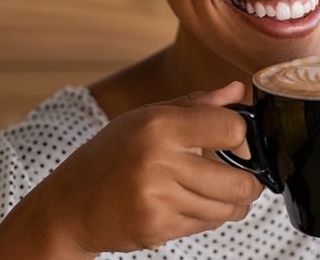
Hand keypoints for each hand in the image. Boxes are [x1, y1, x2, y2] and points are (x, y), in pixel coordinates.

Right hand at [0, 81, 262, 256]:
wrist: (69, 203)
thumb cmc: (112, 154)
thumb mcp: (147, 117)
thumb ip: (197, 104)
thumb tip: (237, 90)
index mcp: (159, 125)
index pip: (231, 129)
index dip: (244, 140)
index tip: (238, 146)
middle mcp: (158, 161)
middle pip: (238, 182)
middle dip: (249, 184)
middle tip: (244, 180)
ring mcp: (157, 199)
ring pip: (227, 209)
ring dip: (232, 205)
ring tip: (219, 193)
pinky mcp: (156, 228)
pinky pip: (205, 226)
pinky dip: (207, 218)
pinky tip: (190, 205)